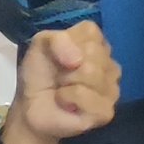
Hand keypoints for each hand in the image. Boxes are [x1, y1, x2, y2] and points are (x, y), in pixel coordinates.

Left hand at [0, 21, 120, 143]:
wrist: (31, 107)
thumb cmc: (40, 75)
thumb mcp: (42, 44)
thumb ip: (58, 39)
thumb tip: (76, 61)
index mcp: (98, 45)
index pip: (91, 31)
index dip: (69, 41)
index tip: (59, 55)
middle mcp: (110, 66)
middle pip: (94, 52)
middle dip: (66, 64)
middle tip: (59, 76)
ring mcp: (112, 90)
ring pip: (91, 72)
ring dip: (66, 82)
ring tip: (62, 90)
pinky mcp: (105, 112)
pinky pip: (85, 95)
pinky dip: (67, 98)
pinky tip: (67, 105)